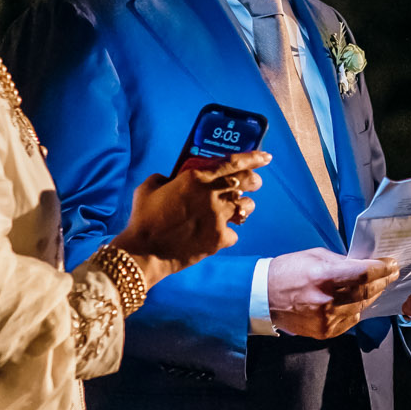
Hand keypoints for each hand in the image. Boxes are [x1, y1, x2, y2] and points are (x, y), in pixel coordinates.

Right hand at [114, 151, 268, 283]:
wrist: (144, 252)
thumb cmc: (143, 218)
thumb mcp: (149, 188)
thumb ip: (165, 178)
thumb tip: (171, 178)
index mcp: (196, 178)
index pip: (234, 163)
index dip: (254, 158)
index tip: (266, 157)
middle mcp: (211, 195)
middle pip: (248, 183)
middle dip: (254, 181)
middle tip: (253, 183)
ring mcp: (218, 218)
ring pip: (246, 207)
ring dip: (243, 206)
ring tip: (236, 209)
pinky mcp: (219, 239)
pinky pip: (233, 233)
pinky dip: (227, 233)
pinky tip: (216, 233)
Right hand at [268, 248, 399, 339]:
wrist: (263, 297)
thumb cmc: (288, 271)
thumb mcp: (315, 256)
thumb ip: (342, 262)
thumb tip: (365, 264)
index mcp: (324, 276)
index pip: (364, 273)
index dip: (382, 269)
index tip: (392, 264)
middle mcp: (328, 300)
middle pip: (367, 291)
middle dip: (383, 281)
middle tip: (391, 274)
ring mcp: (327, 319)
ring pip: (362, 307)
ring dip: (371, 295)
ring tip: (376, 286)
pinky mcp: (325, 331)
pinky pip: (351, 321)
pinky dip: (356, 310)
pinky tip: (356, 301)